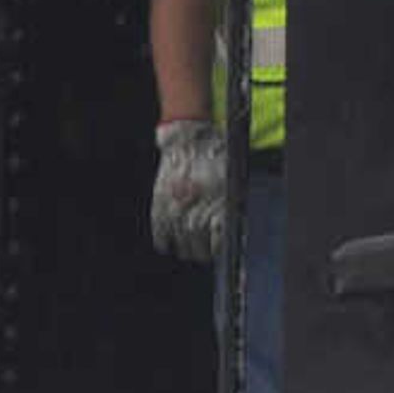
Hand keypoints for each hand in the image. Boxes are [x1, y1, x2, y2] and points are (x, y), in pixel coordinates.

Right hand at [150, 120, 227, 260]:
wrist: (189, 139)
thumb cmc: (216, 157)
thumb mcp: (231, 180)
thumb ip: (231, 206)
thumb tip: (234, 232)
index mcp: (217, 204)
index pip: (218, 241)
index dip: (219, 251)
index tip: (219, 253)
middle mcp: (196, 209)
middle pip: (198, 247)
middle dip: (202, 253)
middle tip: (203, 253)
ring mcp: (176, 208)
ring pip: (180, 244)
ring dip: (185, 250)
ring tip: (188, 250)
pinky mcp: (159, 204)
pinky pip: (160, 234)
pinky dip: (164, 242)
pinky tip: (168, 245)